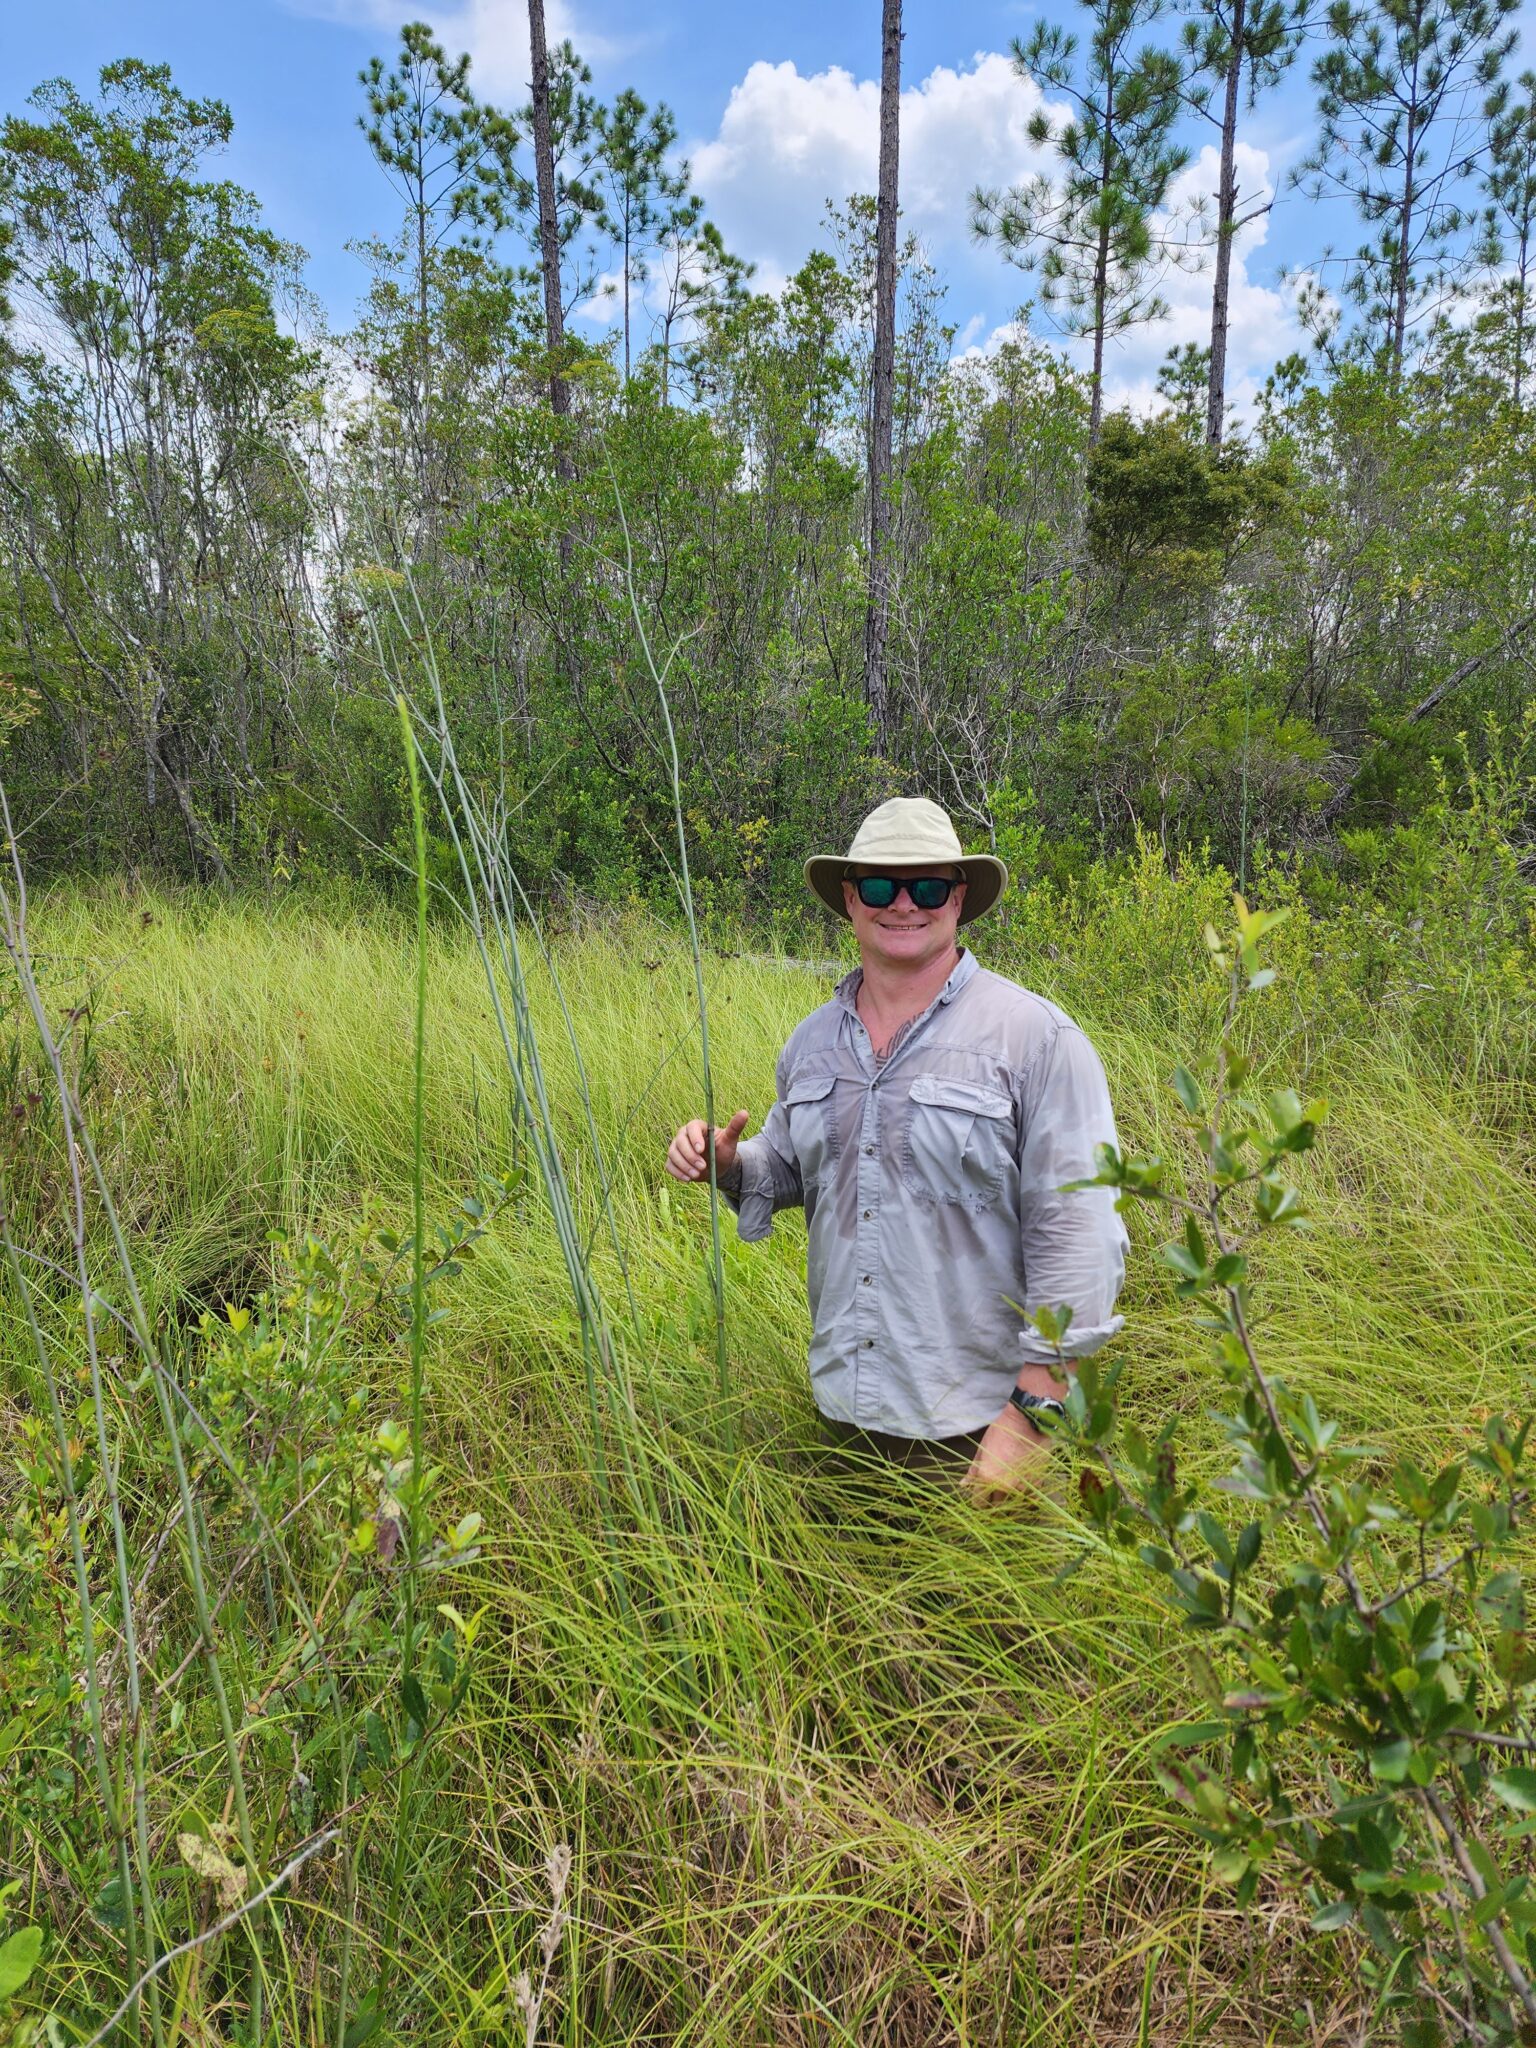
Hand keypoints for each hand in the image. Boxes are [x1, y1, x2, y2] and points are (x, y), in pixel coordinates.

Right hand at [665, 1109, 749, 1182]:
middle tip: (702, 1167)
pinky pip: (669, 1165)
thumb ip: (735, 1127)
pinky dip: (677, 1173)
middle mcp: (683, 1135)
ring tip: (696, 1175)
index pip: (691, 1128)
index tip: (701, 1150)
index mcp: (697, 1126)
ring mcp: (676, 1148)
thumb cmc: (722, 1150)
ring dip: (684, 1166)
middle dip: (690, 1156)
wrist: (716, 1167)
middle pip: (680, 1142)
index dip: (694, 1138)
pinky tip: (688, 1179)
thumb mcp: (730, 1140)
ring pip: (673, 1154)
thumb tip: (745, 1112)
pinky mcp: (672, 1160)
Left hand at [965, 1366, 1067, 1499]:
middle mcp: (1003, 1486)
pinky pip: (1029, 1498)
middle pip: (996, 1506)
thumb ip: (973, 1470)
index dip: (979, 1501)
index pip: (979, 1502)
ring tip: (1010, 1485)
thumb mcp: (982, 1448)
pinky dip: (1026, 1494)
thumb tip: (964, 1485)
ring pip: (1013, 1503)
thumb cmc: (1001, 1432)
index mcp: (986, 1478)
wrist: (1028, 1422)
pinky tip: (1023, 1484)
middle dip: (994, 1501)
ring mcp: (1021, 1487)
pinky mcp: (1036, 1483)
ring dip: (1010, 1498)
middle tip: (996, 1491)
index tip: (982, 1497)